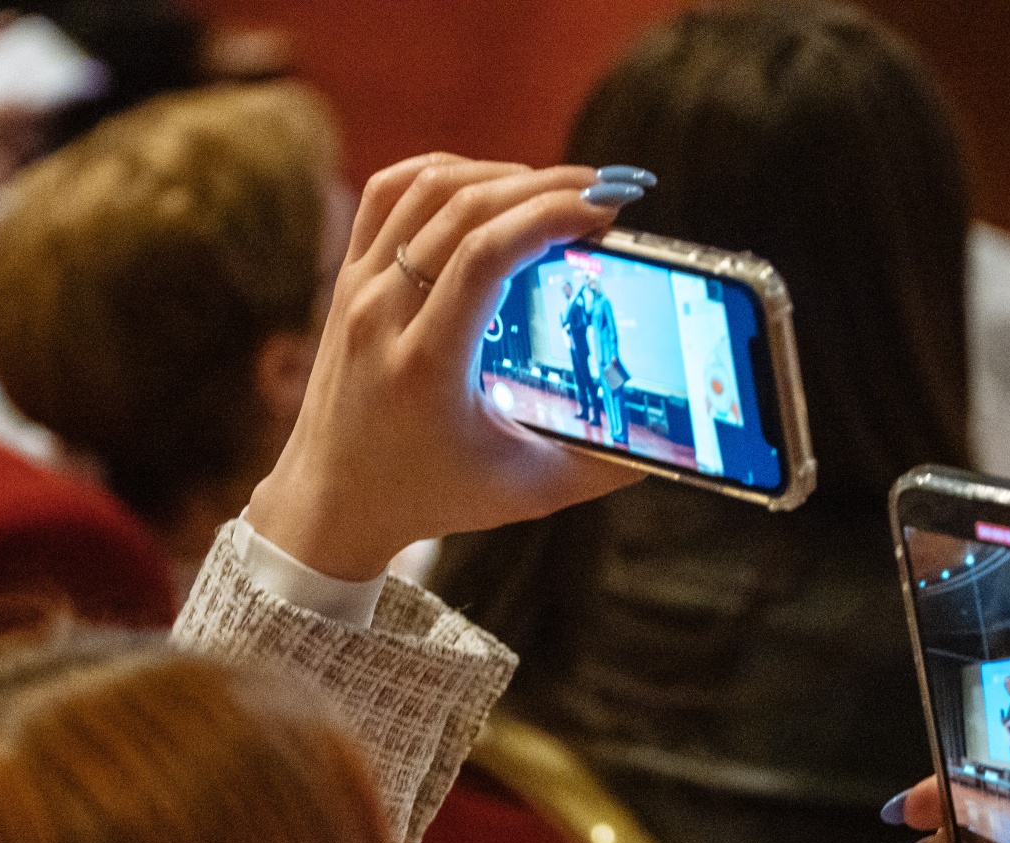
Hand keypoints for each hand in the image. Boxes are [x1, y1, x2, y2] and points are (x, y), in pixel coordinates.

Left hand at [247, 154, 641, 580]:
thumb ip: (604, 466)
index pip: (485, 253)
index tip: (605, 211)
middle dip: (544, 185)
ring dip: (498, 174)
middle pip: (464, 208)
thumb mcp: (527, 490)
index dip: (550, 214)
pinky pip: (391, 193)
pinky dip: (444, 173)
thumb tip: (678, 443)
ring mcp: (356, 290)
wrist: (332, 503)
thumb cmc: (432, 498)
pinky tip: (488, 185)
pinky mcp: (346, 279)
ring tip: (554, 190)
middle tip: (603, 193)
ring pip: (426, 187)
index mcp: (426, 365)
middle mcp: (381, 315)